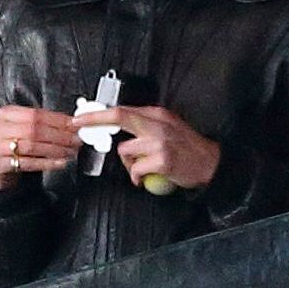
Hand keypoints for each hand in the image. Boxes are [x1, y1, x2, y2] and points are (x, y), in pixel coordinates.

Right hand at [0, 104, 78, 190]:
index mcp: (6, 114)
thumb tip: (72, 123)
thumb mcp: (25, 129)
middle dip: (59, 135)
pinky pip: (27, 163)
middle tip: (75, 140)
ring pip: (32, 146)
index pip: (36, 114)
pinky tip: (60, 162)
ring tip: (70, 152)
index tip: (74, 125)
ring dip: (55, 149)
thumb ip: (45, 124)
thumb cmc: (14, 144)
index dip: (58, 120)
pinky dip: (47, 163)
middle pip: (34, 129)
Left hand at [72, 104, 222, 190]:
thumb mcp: (168, 127)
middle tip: (77, 125)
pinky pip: (136, 169)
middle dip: (94, 120)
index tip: (80, 117)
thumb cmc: (187, 148)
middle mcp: (158, 124)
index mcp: (158, 115)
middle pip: (120, 116)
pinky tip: (145, 177)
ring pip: (125, 150)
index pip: (123, 110)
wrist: (210, 163)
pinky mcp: (163, 159)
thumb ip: (145, 125)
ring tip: (140, 168)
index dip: (99, 113)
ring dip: (128, 164)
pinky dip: (137, 176)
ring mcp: (160, 142)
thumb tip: (117, 127)